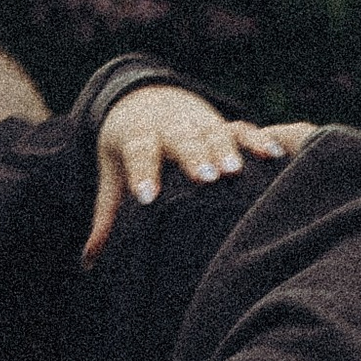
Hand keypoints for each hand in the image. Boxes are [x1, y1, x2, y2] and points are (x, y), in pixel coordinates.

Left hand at [84, 87, 317, 263]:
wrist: (145, 98)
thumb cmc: (128, 148)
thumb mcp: (114, 174)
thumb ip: (108, 215)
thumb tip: (88, 262)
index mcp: (137, 137)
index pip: (138, 152)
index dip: (143, 173)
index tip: (148, 198)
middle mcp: (169, 127)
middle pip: (181, 139)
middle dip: (194, 157)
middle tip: (207, 178)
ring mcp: (198, 122)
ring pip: (213, 132)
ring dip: (226, 149)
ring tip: (236, 171)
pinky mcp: (222, 122)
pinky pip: (241, 128)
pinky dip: (257, 139)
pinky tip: (272, 155)